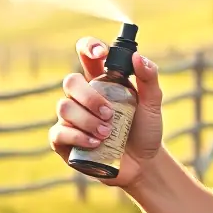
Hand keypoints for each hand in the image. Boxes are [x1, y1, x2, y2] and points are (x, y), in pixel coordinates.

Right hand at [48, 36, 163, 187]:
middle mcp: (83, 97)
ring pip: (65, 107)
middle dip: (90, 96)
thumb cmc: (146, 130)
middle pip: (71, 81)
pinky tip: (96, 143)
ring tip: (107, 133)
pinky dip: (78, 136)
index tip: (101, 54)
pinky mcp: (64, 141)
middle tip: (110, 113)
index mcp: (102, 81)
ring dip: (87, 120)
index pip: (87, 55)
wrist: (144, 164)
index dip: (89, 47)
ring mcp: (71, 118)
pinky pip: (59, 132)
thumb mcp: (153, 103)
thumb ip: (149, 78)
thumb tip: (137, 57)